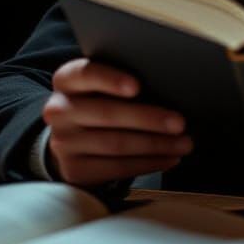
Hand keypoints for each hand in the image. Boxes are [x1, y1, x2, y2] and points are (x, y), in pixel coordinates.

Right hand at [42, 58, 191, 185]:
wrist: (74, 137)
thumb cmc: (102, 101)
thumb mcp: (104, 85)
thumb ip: (125, 81)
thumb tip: (170, 85)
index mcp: (66, 79)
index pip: (85, 74)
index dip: (111, 80)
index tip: (137, 86)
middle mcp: (59, 110)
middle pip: (107, 113)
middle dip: (148, 118)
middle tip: (180, 122)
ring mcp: (63, 142)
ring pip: (116, 143)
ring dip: (156, 144)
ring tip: (184, 143)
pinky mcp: (74, 170)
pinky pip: (117, 168)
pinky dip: (148, 163)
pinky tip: (169, 158)